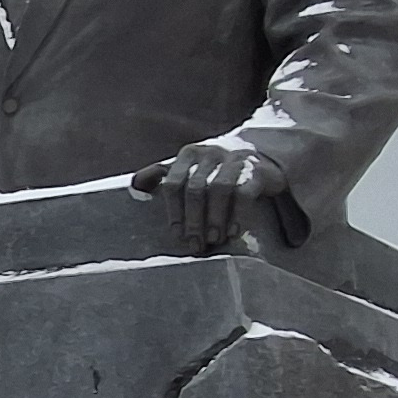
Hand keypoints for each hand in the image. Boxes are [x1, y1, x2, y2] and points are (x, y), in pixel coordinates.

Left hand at [130, 140, 287, 249]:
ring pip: (219, 189)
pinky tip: (233, 231)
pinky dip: (237, 214)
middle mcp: (210, 153)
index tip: (177, 235)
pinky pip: (244, 192)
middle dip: (193, 220)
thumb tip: (134, 184)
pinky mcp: (256, 170)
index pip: (174, 183)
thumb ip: (162, 174)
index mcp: (188, 154)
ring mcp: (234, 159)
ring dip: (214, 218)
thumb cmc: (217, 168)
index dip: (173, 211)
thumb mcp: (189, 166)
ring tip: (214, 240)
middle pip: (195, 189)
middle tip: (194, 244)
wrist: (263, 156)